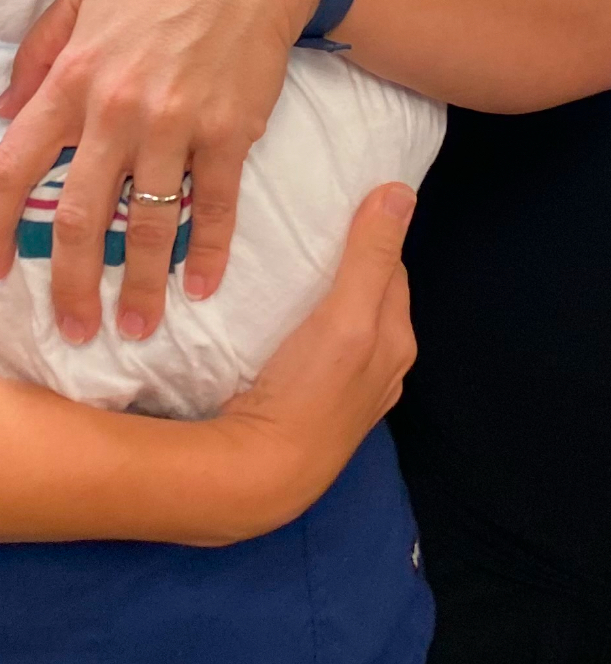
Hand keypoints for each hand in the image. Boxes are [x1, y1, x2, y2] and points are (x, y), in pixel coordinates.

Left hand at [0, 0, 323, 342]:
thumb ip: (37, 51)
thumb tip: (3, 107)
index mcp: (72, 78)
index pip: (13, 166)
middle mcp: (116, 111)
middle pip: (77, 217)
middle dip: (68, 284)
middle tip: (70, 329)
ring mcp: (175, 127)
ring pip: (147, 226)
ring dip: (138, 287)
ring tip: (133, 329)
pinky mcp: (228, 135)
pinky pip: (215, 208)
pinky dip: (209, 255)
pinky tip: (201, 288)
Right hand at [207, 184, 417, 540]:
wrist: (262, 472)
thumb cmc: (308, 392)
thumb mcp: (346, 316)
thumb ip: (370, 256)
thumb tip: (401, 191)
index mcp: (397, 341)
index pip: (391, 268)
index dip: (368, 234)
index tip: (336, 208)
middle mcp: (382, 366)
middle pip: (369, 294)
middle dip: (346, 262)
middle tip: (306, 230)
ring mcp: (348, 388)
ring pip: (344, 322)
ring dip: (324, 294)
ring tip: (288, 267)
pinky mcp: (313, 401)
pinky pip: (319, 347)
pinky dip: (306, 325)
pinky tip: (277, 319)